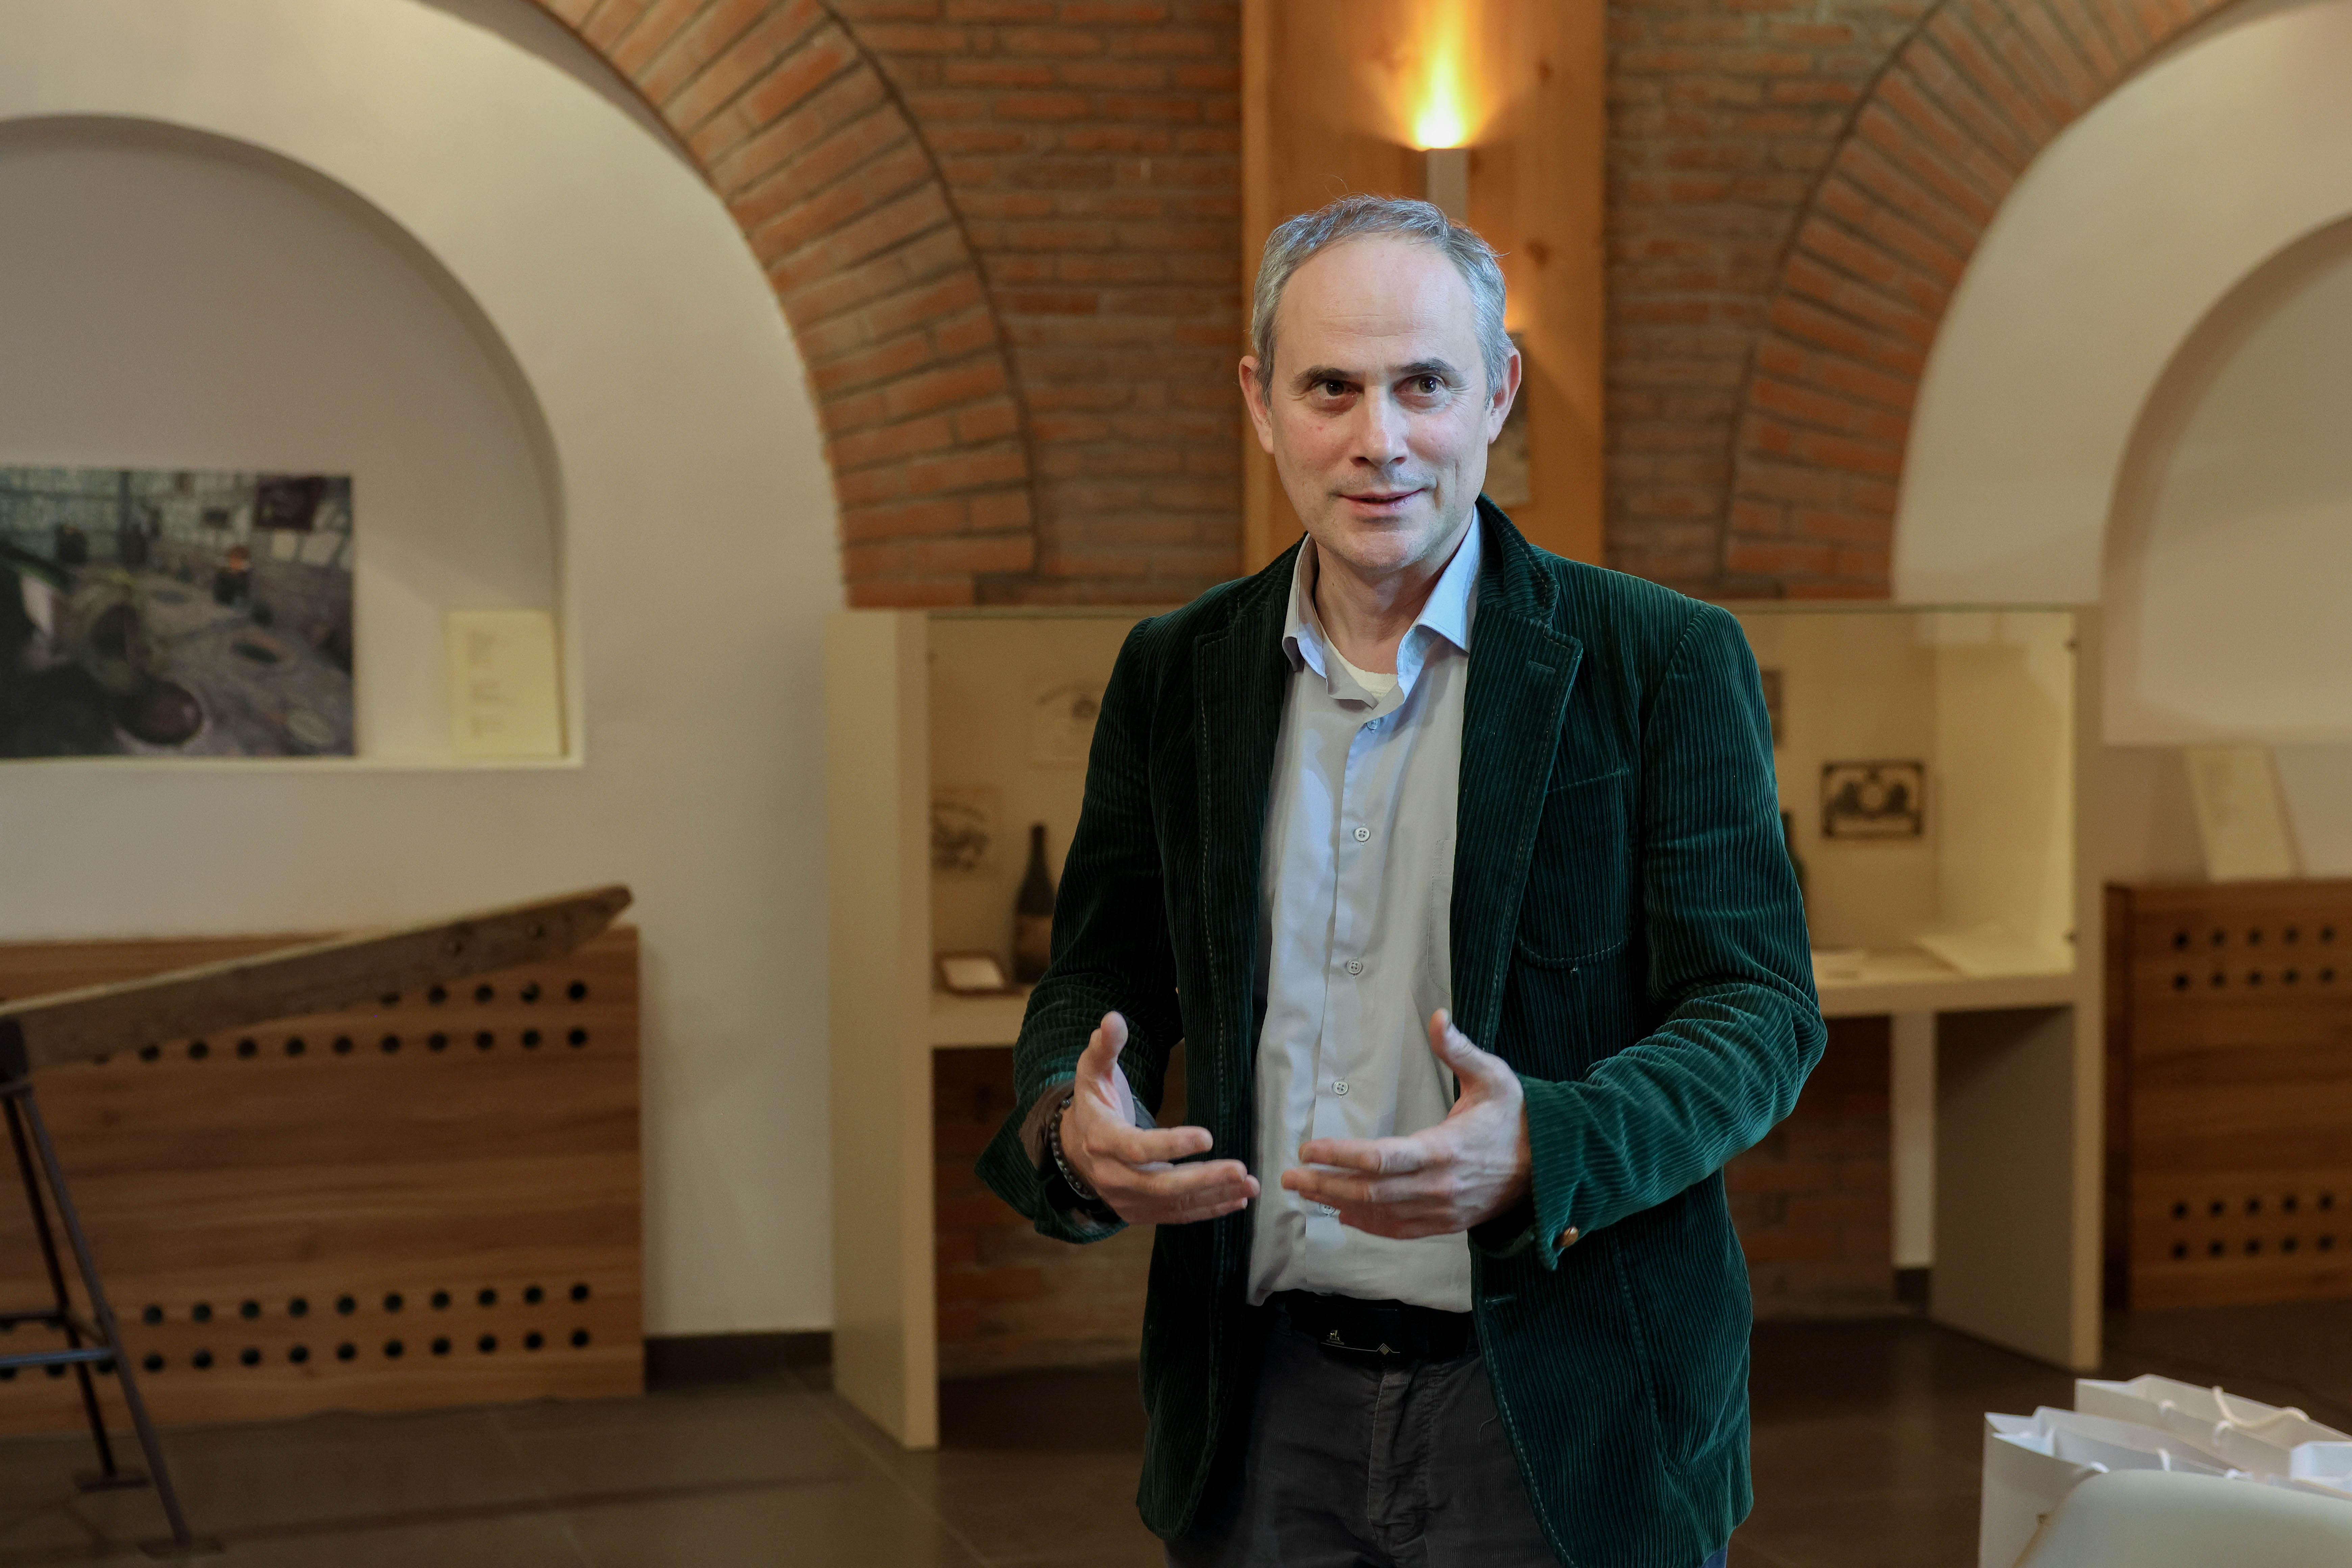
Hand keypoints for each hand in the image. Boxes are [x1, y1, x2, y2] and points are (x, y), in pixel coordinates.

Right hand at [1061, 1012, 1259, 1224]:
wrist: (1075, 1148)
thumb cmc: (1093, 1103)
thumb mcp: (1093, 1072)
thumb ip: (1105, 1047)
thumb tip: (1113, 1018)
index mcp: (1102, 1139)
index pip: (1138, 1148)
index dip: (1172, 1145)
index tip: (1208, 1136)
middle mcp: (1112, 1175)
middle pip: (1160, 1185)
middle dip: (1203, 1180)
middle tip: (1241, 1169)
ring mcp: (1125, 1199)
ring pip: (1172, 1204)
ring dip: (1214, 1196)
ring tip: (1250, 1185)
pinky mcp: (1139, 1213)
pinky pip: (1176, 1215)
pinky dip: (1208, 1210)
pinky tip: (1237, 1201)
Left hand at [1280, 1010, 1529, 1237]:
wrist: (1549, 1165)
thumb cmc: (1516, 1117)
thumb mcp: (1494, 1077)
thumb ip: (1460, 1050)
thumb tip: (1440, 1017)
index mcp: (1445, 1149)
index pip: (1382, 1159)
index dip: (1341, 1156)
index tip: (1309, 1149)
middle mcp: (1440, 1186)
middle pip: (1371, 1192)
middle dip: (1325, 1185)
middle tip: (1290, 1176)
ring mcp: (1443, 1210)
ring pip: (1381, 1215)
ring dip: (1338, 1205)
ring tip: (1304, 1192)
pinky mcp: (1447, 1223)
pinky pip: (1400, 1230)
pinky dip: (1368, 1226)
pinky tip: (1343, 1215)